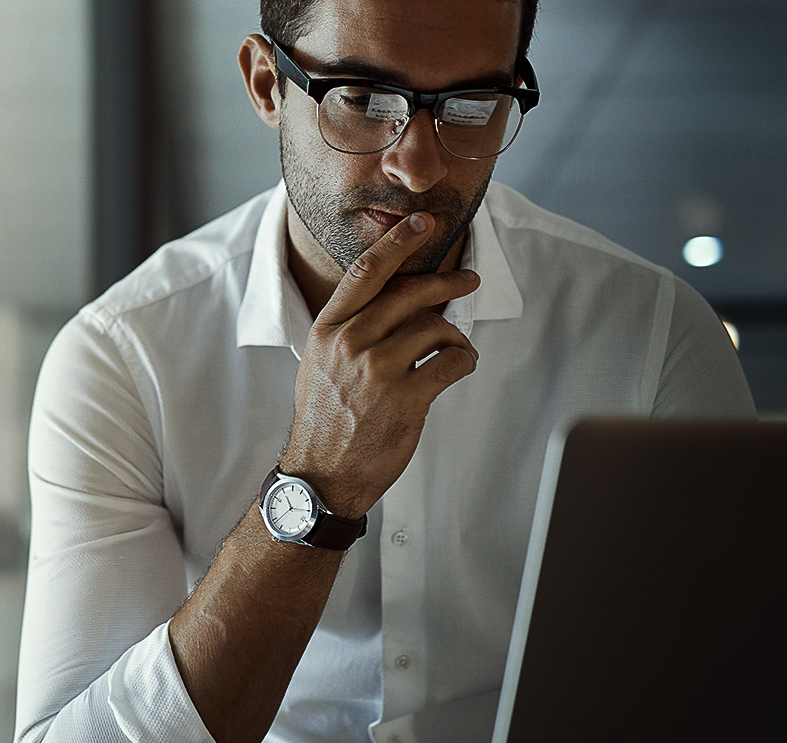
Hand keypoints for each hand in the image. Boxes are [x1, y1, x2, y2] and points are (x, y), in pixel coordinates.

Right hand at [281, 212, 479, 518]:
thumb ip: (350, 329)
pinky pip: (453, 361)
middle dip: (447, 282)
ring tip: (454, 349)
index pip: (366, 272)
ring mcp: (378, 370)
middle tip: (467, 280)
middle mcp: (351, 343)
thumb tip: (396, 300)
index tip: (421, 223)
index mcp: (328, 330)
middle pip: (410, 293)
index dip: (398, 242)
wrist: (322, 474)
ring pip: (436, 327)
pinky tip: (458, 367)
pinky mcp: (407, 398)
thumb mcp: (319, 363)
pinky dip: (464, 360)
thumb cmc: (324, 420)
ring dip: (454, 335)